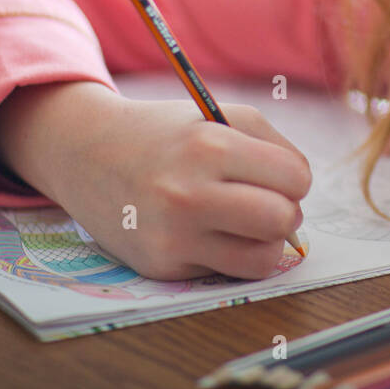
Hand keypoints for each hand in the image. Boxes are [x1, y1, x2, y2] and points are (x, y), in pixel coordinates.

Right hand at [0, 83, 309, 280]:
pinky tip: (209, 233)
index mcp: (209, 147)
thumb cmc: (167, 134)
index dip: (295, 178)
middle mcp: (189, 194)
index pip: (294, 177)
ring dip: (265, 242)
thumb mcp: (220, 116)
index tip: (277, 175)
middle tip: (267, 202)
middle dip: (286, 212)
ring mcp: (173, 236)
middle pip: (282, 221)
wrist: (87, 154)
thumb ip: (274, 146)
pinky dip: (229, 255)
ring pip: (262, 259)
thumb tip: (302, 194)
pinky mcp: (162, 267)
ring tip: (245, 222)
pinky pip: (226, 271)